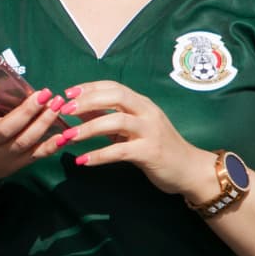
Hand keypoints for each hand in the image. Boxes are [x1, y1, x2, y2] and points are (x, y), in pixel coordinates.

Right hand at [0, 71, 68, 188]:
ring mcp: (2, 156)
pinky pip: (36, 154)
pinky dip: (52, 145)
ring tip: (57, 105)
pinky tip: (66, 132)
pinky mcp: (16, 164)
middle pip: (6, 127)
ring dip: (44, 123)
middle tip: (45, 93)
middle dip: (27, 111)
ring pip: (25, 141)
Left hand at [52, 80, 212, 196]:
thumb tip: (79, 110)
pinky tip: (82, 161)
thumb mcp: (134, 129)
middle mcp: (147, 112)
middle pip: (115, 97)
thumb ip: (109, 118)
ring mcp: (150, 131)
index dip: (89, 87)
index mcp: (142, 103)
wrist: (190, 169)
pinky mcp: (150, 152)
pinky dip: (98, 155)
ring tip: (67, 136)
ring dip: (88, 128)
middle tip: (64, 110)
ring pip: (116, 121)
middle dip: (87, 101)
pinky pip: (119, 151)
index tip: (68, 93)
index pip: (114, 86)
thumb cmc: (159, 147)